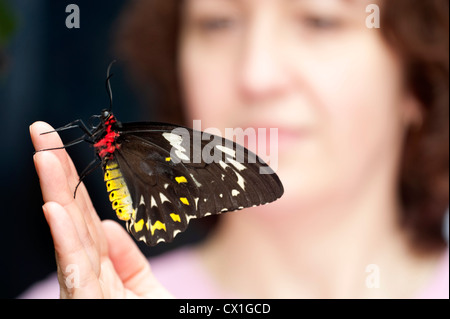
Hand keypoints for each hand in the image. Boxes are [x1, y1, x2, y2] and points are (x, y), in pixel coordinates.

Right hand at [30, 121, 172, 298]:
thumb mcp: (145, 289)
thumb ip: (128, 257)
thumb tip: (107, 224)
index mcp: (102, 269)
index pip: (84, 218)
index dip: (73, 184)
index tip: (62, 152)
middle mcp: (88, 276)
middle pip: (71, 218)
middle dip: (56, 175)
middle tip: (42, 134)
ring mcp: (85, 292)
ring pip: (67, 236)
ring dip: (54, 194)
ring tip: (43, 156)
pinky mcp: (88, 305)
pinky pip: (75, 271)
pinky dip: (64, 239)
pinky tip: (54, 209)